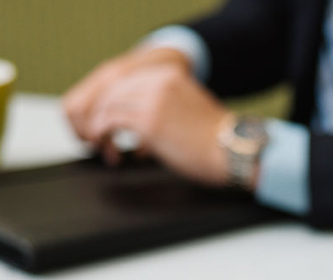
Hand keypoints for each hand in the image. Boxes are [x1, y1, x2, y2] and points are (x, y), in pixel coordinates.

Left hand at [78, 66, 230, 184]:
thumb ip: (161, 103)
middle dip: (100, 114)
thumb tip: (134, 119)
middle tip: (99, 136)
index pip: (124, 80)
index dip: (111, 102)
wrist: (233, 151)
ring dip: (99, 128)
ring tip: (103, 146)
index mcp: (169, 74)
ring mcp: (153, 100)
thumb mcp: (186, 106)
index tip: (108, 122)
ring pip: (107, 105)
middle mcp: (159, 81)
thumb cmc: (214, 140)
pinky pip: (110, 122)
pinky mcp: (148, 122)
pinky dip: (103, 137)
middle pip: (112, 90)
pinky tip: (110, 151)